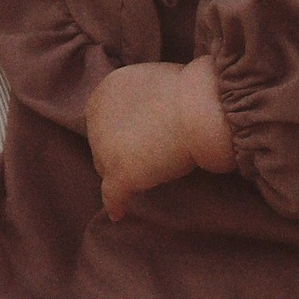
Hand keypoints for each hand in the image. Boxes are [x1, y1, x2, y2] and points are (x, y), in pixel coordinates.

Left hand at [87, 58, 235, 219]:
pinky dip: (116, 203)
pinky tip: (119, 213)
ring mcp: (104, 146)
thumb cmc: (191, 93)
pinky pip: (112, 194)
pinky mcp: (120, 171)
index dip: (121, 133)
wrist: (201, 107)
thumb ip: (139, 101)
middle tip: (147, 157)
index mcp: (104, 92)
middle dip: (120, 152)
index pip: (105, 122)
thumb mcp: (152, 84)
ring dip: (125, 172)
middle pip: (101, 145)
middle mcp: (96, 117)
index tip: (138, 141)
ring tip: (147, 175)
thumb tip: (143, 120)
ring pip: (106, 169)